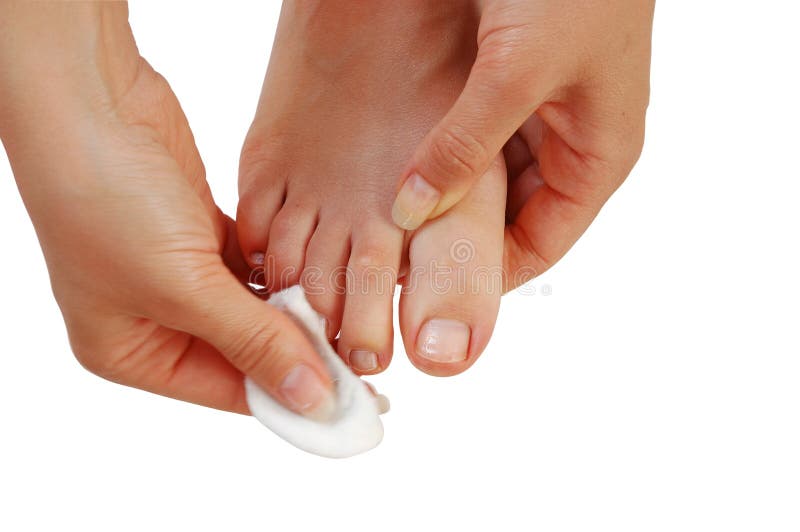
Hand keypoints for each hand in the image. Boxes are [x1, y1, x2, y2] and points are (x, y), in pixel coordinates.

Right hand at [0, 3, 333, 416]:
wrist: (90, 99)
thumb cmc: (107, 199)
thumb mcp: (181, 287)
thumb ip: (251, 342)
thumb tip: (309, 398)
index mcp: (131, 351)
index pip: (226, 391)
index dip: (288, 398)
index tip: (351, 403)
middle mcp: (154, 316)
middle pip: (244, 351)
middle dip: (298, 353)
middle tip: (361, 360)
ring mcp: (178, 271)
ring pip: (254, 308)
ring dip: (296, 312)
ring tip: (350, 321)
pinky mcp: (199, 231)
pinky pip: (253, 268)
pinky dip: (284, 273)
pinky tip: (321, 276)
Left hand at [391, 0, 653, 287]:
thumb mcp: (517, 71)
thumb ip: (464, 145)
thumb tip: (411, 211)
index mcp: (595, 158)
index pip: (538, 246)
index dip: (482, 275)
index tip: (420, 288)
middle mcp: (568, 144)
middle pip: (506, 218)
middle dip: (452, 236)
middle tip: (390, 257)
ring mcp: (538, 113)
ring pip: (483, 179)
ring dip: (440, 194)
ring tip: (384, 217)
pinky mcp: (509, 81)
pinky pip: (471, 136)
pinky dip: (437, 151)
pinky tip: (396, 160)